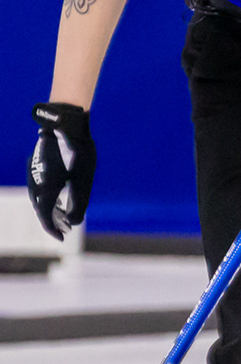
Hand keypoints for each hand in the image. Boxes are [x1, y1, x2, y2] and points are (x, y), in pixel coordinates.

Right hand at [28, 102, 94, 239]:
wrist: (65, 125)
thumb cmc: (77, 150)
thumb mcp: (83, 178)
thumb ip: (79, 202)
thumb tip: (72, 222)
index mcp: (46, 186)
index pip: (45, 214)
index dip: (52, 228)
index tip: (62, 238)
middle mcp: (36, 182)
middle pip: (41, 208)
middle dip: (53, 221)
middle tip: (66, 230)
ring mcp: (34, 173)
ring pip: (39, 198)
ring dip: (50, 210)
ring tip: (63, 218)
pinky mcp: (37, 167)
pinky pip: (40, 188)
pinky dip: (48, 198)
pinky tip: (57, 200)